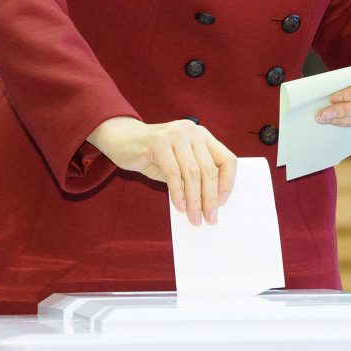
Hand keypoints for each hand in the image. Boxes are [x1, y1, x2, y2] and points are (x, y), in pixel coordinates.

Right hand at [86, 116, 236, 225]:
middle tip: (210, 218)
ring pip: (192, 173)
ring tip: (194, 218)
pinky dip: (178, 192)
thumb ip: (194, 177)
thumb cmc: (154, 155)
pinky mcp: (158, 141)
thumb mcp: (179, 165)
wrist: (123, 140)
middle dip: (210, 198)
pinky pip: (173, 172)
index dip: (228, 182)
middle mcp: (192, 131)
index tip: (222, 203)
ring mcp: (176, 134)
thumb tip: (210, 204)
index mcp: (203, 136)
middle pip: (209, 169)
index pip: (227, 159)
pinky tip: (179, 206)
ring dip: (194, 200)